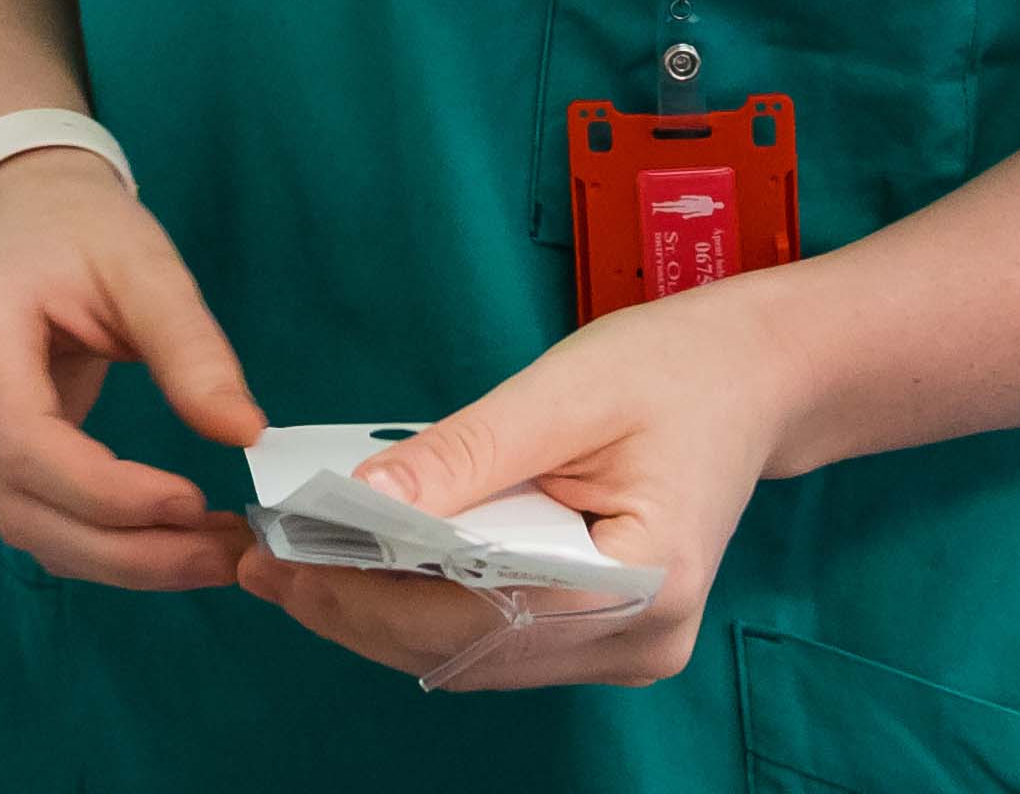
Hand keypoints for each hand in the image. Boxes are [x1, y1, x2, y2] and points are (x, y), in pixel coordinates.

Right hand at [0, 148, 267, 589]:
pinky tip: (168, 538)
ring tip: (211, 555)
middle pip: (23, 505)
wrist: (30, 209)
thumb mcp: (147, 266)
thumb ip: (192, 348)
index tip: (194, 504)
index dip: (107, 492)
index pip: (25, 443)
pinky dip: (102, 537)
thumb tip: (244, 433)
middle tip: (224, 557)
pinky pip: (34, 513)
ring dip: (120, 556)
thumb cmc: (86, 227)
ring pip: (27, 525)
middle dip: (127, 548)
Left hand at [233, 270, 809, 688]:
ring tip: (290, 564)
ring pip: (470, 653)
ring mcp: (622, 651)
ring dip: (378, 612)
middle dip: (355, 606)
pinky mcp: (602, 637)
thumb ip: (465, 454)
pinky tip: (363, 570)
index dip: (371, 592)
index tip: (284, 556)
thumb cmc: (677, 366)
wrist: (758, 375)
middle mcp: (637, 642)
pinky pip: (492, 637)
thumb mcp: (565, 390)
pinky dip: (422, 606)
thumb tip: (360, 503)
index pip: (478, 613)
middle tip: (261, 561)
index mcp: (643, 582)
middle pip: (465, 647)